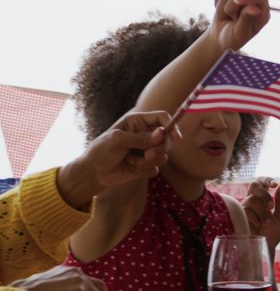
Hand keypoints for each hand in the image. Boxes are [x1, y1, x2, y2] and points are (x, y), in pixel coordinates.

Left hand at [57, 110, 178, 207]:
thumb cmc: (101, 150)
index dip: (171, 126)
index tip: (176, 138)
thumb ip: (140, 137)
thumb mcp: (118, 140)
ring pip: (162, 156)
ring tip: (130, 161)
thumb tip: (161, 134)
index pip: (162, 118)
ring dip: (147, 161)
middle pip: (167, 139)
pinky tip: (130, 168)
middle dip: (159, 149)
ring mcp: (147, 150)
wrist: (93, 172)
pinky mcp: (146, 165)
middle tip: (147, 154)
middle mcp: (145, 135)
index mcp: (138, 122)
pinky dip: (143, 170)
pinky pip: (155, 168)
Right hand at [210, 0, 269, 52]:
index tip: (237, 0)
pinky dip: (216, 5)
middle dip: (231, 7)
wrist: (221, 38)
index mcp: (263, 14)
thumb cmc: (233, 38)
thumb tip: (256, 8)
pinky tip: (222, 14)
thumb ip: (247, 18)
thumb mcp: (240, 32)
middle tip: (231, 19)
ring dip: (223, 9)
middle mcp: (254, 4)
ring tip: (228, 19)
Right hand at [242, 177, 279, 250]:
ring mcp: (243, 208)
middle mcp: (250, 201)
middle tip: (271, 207)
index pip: (260, 182)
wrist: (263, 249)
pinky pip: (246, 209)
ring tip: (266, 224)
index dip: (266, 180)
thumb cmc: (271, 234)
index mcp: (261, 199)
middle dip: (265, 194)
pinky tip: (258, 226)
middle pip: (254, 185)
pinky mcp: (237, 215)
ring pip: (252, 199)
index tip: (275, 185)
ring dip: (263, 212)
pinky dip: (256, 218)